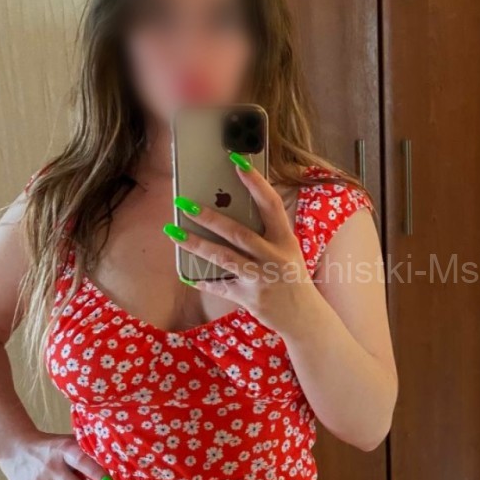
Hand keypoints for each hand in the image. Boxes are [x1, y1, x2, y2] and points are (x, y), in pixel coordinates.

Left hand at [164, 160, 316, 333]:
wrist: (305, 318)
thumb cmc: (292, 277)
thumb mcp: (286, 251)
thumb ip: (265, 234)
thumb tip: (229, 212)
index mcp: (285, 240)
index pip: (270, 204)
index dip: (254, 182)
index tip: (236, 161)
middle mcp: (274, 257)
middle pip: (238, 233)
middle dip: (209, 217)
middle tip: (185, 203)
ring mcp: (261, 279)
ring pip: (223, 257)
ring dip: (195, 244)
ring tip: (173, 231)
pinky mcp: (249, 298)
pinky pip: (220, 285)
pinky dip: (202, 279)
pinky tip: (186, 272)